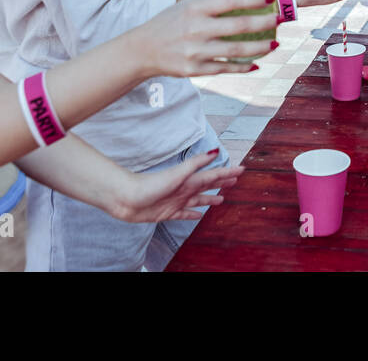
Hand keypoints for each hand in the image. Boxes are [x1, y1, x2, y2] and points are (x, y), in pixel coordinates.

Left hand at [110, 151, 242, 221]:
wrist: (127, 198)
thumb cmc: (150, 184)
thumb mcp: (177, 172)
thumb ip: (196, 163)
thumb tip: (215, 151)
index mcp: (189, 179)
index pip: (213, 175)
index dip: (227, 172)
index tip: (241, 169)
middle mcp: (185, 189)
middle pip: (207, 185)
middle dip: (221, 183)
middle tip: (235, 181)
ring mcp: (176, 201)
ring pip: (198, 200)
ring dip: (210, 199)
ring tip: (222, 199)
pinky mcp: (167, 213)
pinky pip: (184, 214)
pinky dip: (192, 215)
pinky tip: (198, 216)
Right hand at [132, 0, 278, 77]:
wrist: (143, 50)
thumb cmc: (170, 22)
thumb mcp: (188, 3)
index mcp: (195, 8)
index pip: (230, 1)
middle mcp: (196, 29)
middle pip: (238, 26)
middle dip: (263, 23)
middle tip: (280, 20)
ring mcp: (195, 51)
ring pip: (235, 50)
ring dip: (260, 48)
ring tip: (275, 44)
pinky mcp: (194, 69)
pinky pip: (225, 68)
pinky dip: (243, 66)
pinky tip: (256, 63)